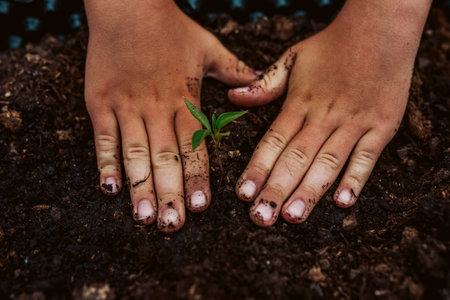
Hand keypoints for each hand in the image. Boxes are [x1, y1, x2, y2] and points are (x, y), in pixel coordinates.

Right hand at [84, 0, 256, 231]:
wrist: (128, 5)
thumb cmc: (171, 28)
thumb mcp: (209, 46)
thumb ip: (235, 69)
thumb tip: (259, 84)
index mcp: (184, 96)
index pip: (194, 144)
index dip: (197, 176)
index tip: (200, 206)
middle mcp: (156, 106)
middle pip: (165, 156)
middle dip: (170, 193)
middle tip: (173, 226)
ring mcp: (126, 105)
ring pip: (134, 153)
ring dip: (139, 188)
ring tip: (145, 218)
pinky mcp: (100, 102)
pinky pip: (104, 138)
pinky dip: (105, 163)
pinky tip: (109, 189)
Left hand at [229, 0, 430, 225]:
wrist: (380, 29)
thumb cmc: (332, 47)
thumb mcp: (293, 59)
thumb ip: (265, 85)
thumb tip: (233, 98)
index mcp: (300, 103)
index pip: (273, 141)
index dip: (257, 168)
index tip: (243, 194)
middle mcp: (324, 116)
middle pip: (297, 158)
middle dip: (277, 189)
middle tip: (262, 218)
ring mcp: (354, 122)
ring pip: (328, 162)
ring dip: (310, 191)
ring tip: (292, 217)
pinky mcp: (381, 126)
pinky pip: (368, 156)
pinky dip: (356, 178)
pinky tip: (343, 202)